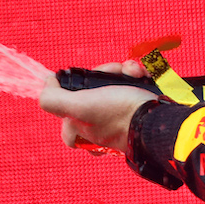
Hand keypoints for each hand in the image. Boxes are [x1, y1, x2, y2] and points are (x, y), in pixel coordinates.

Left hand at [39, 65, 157, 155]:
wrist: (158, 120)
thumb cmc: (118, 115)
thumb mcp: (78, 107)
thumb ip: (52, 99)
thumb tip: (47, 83)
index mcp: (77, 132)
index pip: (69, 98)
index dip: (79, 83)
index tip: (89, 79)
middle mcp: (95, 127)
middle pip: (94, 86)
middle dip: (107, 73)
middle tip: (116, 74)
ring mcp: (117, 119)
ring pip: (113, 83)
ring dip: (124, 72)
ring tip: (133, 74)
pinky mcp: (135, 110)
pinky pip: (131, 86)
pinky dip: (137, 77)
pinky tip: (142, 77)